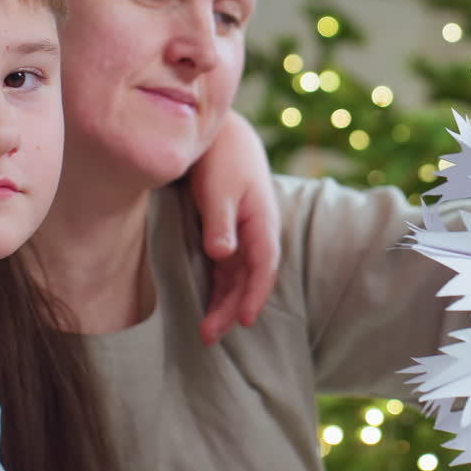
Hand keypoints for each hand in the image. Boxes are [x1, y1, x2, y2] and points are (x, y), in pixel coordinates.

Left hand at [190, 111, 280, 344]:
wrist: (222, 134)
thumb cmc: (223, 158)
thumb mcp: (220, 188)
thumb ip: (220, 222)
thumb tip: (221, 254)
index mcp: (263, 222)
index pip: (264, 267)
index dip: (255, 295)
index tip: (243, 320)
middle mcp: (256, 234)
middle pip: (249, 279)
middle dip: (232, 309)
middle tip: (209, 336)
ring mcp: (243, 236)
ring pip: (237, 278)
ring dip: (224, 303)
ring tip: (205, 331)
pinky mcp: (227, 234)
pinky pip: (226, 269)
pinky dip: (218, 288)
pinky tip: (206, 305)